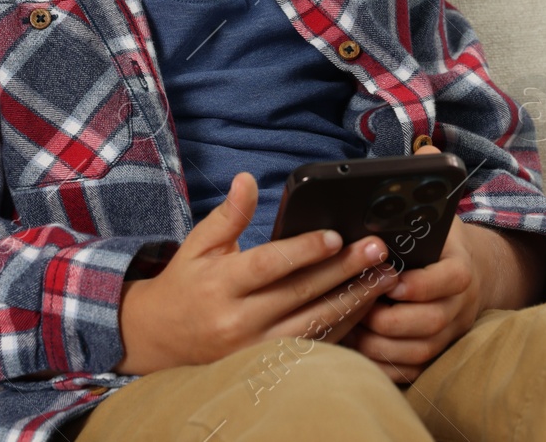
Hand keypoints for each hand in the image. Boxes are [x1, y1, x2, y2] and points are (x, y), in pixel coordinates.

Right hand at [112, 171, 400, 374]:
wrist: (160, 339)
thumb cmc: (185, 284)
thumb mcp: (198, 245)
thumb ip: (228, 214)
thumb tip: (247, 179)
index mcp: (220, 285)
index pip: (268, 266)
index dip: (303, 251)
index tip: (336, 236)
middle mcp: (238, 321)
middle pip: (300, 294)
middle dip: (344, 271)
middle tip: (379, 251)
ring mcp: (254, 349)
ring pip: (313, 325)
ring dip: (353, 301)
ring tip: (385, 278)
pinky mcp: (266, 365)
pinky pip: (312, 346)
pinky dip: (343, 328)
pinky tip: (366, 307)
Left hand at [337, 145, 486, 384]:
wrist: (463, 276)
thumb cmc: (436, 242)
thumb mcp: (436, 213)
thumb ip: (426, 187)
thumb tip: (424, 147)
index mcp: (459, 269)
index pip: (449, 279)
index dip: (420, 284)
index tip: (391, 280)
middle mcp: (459, 305)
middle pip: (431, 322)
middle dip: (391, 318)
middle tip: (358, 307)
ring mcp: (448, 334)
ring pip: (419, 350)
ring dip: (383, 345)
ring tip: (351, 329)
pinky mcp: (434, 355)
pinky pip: (412, 371)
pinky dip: (384, 366)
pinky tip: (357, 352)